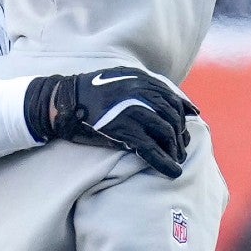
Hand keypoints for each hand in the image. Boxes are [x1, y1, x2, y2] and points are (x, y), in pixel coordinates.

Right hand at [25, 67, 197, 177]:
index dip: (183, 115)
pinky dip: (165, 162)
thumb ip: (142, 84)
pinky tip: (172, 172)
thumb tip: (160, 95)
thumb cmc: (89, 91)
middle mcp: (141, 94)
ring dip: (175, 150)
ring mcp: (134, 112)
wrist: (64, 102)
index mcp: (141, 81)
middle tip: (182, 149)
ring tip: (177, 161)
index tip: (187, 128)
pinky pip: (152, 149)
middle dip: (181, 135)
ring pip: (166, 133)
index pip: (172, 99)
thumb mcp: (118, 78)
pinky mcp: (125, 131)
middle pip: (172, 117)